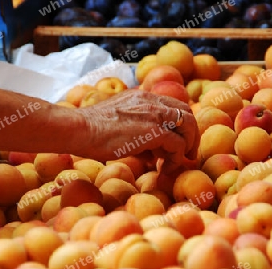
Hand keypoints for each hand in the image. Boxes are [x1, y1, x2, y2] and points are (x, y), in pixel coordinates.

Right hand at [75, 89, 199, 173]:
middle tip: (187, 155)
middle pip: (187, 114)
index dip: (181, 125)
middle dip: (191, 136)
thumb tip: (152, 154)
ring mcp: (155, 114)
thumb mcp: (119, 123)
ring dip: (186, 148)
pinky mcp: (153, 131)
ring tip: (175, 164)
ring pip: (188, 127)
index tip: (179, 143)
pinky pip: (177, 145)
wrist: (80, 129)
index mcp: (144, 96)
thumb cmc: (92, 130)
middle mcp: (152, 101)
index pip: (174, 106)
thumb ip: (138, 132)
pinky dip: (175, 159)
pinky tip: (164, 169)